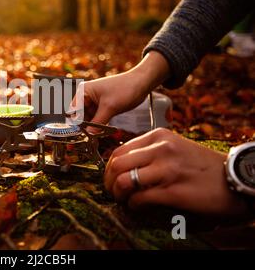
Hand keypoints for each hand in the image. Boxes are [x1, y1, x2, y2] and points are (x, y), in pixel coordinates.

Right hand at [70, 51, 169, 132]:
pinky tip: (102, 131)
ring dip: (92, 127)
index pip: (73, 112)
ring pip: (88, 119)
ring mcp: (94, 102)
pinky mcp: (102, 107)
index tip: (81, 136)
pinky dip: (99, 125)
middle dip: (85, 127)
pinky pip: (96, 118)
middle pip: (79, 116)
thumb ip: (98, 122)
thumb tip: (89, 135)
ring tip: (98, 135)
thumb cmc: (126, 88)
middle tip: (90, 138)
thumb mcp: (110, 107)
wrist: (141, 83)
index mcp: (83, 91)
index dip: (76, 124)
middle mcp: (86, 96)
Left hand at [104, 128, 247, 214]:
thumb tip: (122, 166)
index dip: (108, 168)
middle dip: (108, 182)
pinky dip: (133, 206)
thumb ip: (149, 152)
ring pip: (123, 180)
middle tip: (113, 192)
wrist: (233, 178)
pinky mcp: (173, 191)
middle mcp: (160, 149)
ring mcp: (167, 169)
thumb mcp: (174, 147)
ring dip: (119, 194)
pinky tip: (138, 207)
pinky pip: (139, 199)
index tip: (111, 178)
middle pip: (116, 164)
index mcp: (158, 136)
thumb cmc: (202, 165)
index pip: (118, 150)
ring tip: (124, 200)